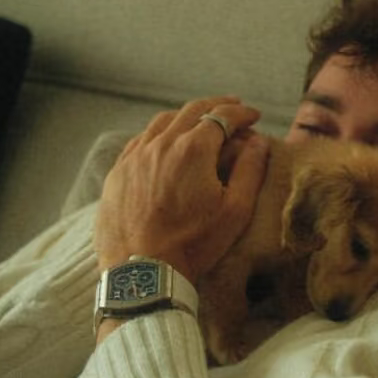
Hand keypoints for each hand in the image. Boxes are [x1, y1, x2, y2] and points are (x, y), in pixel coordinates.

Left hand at [94, 97, 269, 282]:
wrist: (141, 271)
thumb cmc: (192, 245)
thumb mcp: (235, 212)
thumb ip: (250, 172)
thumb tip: (259, 143)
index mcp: (193, 149)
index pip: (222, 117)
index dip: (242, 113)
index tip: (254, 116)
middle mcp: (162, 143)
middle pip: (192, 111)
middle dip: (217, 106)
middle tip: (233, 107)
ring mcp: (135, 156)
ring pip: (163, 122)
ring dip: (186, 116)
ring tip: (201, 120)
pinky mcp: (118, 172)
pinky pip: (140, 140)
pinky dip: (159, 133)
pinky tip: (165, 141)